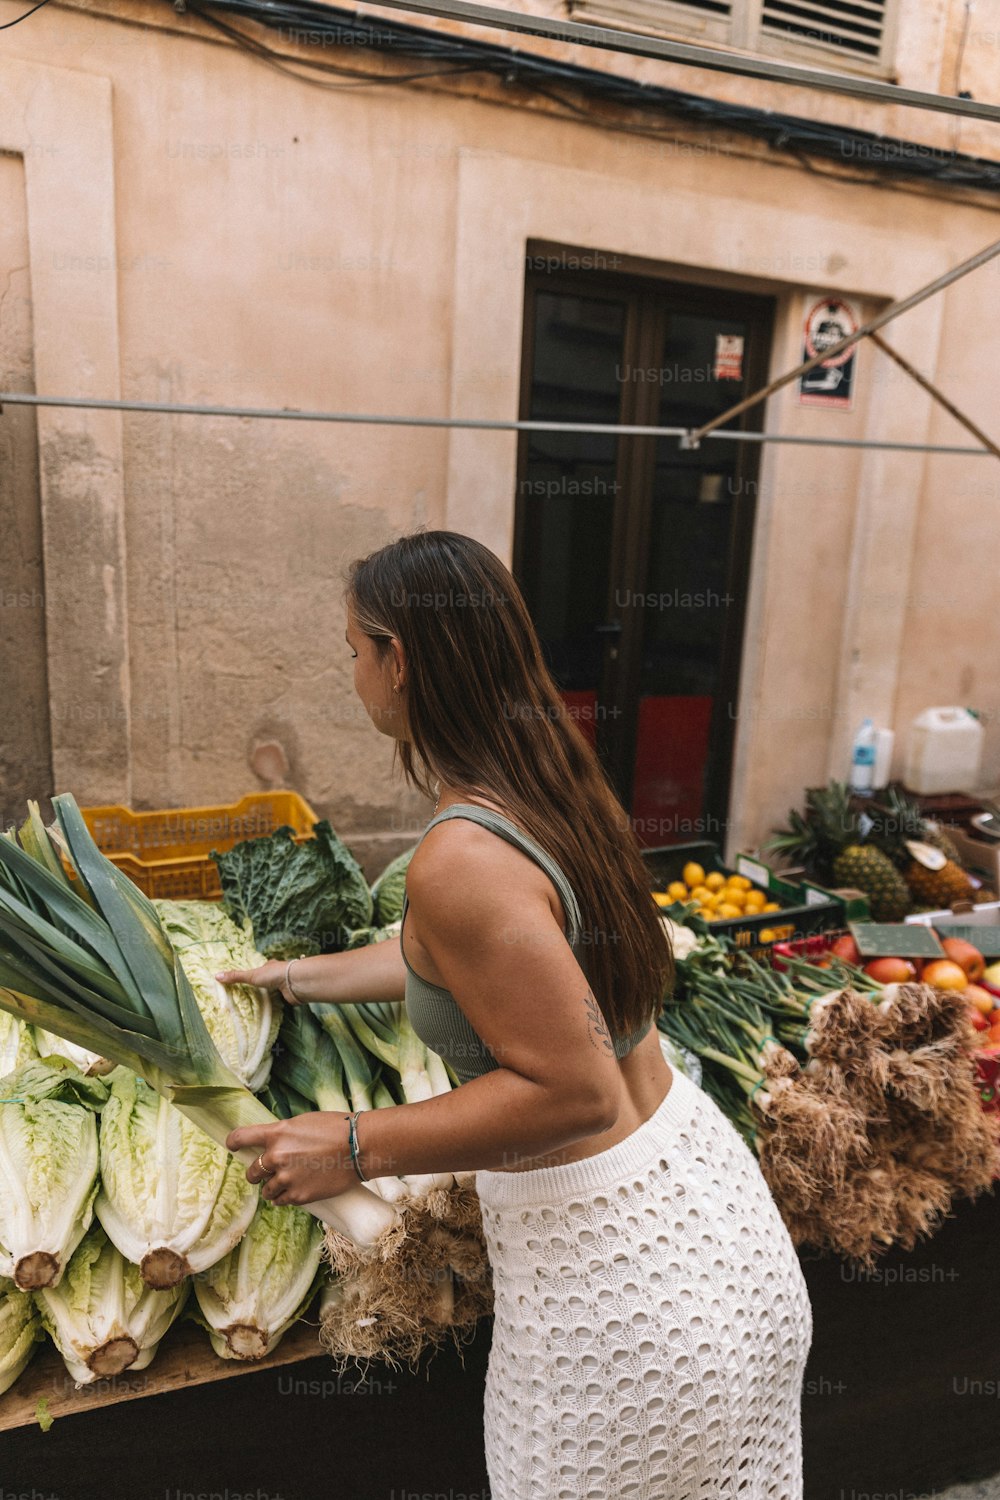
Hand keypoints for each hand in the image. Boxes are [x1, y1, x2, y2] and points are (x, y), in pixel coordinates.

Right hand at [215, 958, 302, 1004]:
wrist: (295, 983)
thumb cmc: (274, 975)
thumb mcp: (251, 975)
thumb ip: (236, 977)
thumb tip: (216, 976)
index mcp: (270, 966)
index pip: (261, 968)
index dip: (256, 973)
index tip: (250, 978)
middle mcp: (278, 974)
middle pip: (269, 979)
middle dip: (263, 985)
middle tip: (253, 992)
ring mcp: (284, 985)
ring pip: (276, 990)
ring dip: (270, 995)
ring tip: (260, 1002)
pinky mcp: (288, 995)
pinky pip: (280, 1000)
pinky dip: (276, 1003)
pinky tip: (271, 1007)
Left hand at [227, 1113, 359, 1205]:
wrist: (359, 1148)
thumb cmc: (336, 1129)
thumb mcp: (303, 1123)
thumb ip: (283, 1134)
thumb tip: (271, 1144)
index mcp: (277, 1133)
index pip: (240, 1138)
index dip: (233, 1142)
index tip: (232, 1146)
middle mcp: (276, 1156)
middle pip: (252, 1171)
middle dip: (258, 1173)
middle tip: (268, 1172)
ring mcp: (286, 1178)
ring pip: (265, 1190)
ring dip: (272, 1187)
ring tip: (288, 1182)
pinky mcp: (298, 1196)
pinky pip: (280, 1201)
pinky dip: (284, 1197)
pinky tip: (294, 1191)